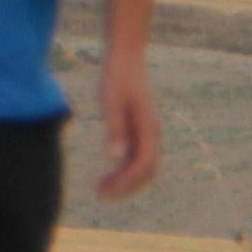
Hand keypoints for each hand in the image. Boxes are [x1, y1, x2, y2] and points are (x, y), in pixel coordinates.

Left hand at [96, 57, 160, 198]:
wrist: (126, 57)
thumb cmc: (117, 77)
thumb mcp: (111, 102)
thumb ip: (115, 129)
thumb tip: (116, 157)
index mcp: (148, 128)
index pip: (141, 165)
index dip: (124, 182)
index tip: (104, 190)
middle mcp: (152, 133)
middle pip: (145, 171)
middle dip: (125, 186)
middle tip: (100, 193)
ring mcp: (147, 133)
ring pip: (141, 167)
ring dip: (124, 180)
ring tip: (100, 187)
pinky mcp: (139, 130)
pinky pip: (136, 157)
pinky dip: (124, 170)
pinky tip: (107, 172)